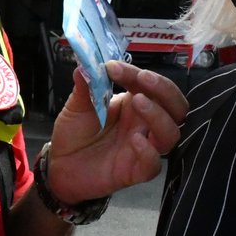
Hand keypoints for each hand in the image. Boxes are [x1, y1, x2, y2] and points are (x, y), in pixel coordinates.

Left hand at [44, 60, 188, 203]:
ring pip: (171, 133)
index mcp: (135, 103)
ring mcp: (144, 147)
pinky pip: (154, 164)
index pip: (150, 84)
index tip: (112, 67)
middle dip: (164, 89)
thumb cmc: (75, 133)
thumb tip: (86, 64)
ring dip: (158, 115)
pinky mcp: (136, 171)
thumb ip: (85, 86)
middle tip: (143, 79)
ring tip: (137, 102)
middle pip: (176, 106)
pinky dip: (149, 151)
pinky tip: (135, 140)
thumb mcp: (77, 106)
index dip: (136, 73)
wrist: (59, 165)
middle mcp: (144, 124)